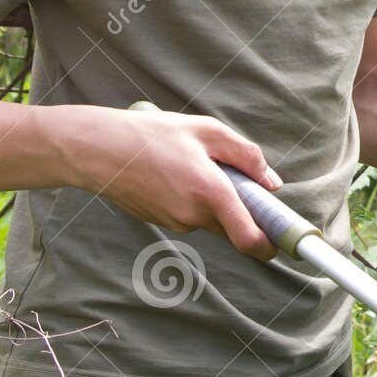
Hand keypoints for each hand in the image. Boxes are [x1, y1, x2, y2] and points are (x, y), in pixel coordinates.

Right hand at [61, 106, 283, 261]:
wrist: (95, 149)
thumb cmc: (151, 134)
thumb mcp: (206, 131)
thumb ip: (246, 156)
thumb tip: (272, 184)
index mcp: (210, 192)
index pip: (250, 239)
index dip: (270, 245)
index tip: (281, 241)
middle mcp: (194, 215)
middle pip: (234, 229)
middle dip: (243, 213)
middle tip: (238, 183)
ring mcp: (175, 223)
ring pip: (212, 220)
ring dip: (214, 202)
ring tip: (191, 166)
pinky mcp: (161, 222)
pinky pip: (190, 216)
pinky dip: (192, 200)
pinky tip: (173, 174)